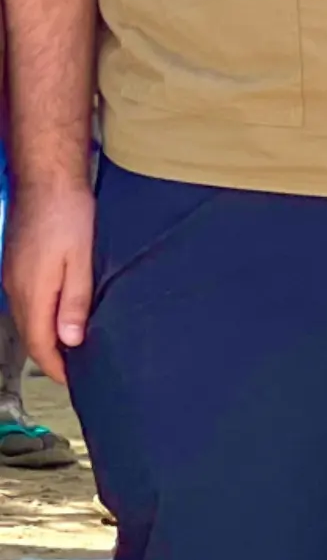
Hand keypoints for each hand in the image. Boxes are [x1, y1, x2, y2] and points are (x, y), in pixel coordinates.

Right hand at [2, 177, 95, 386]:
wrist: (45, 178)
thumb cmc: (68, 214)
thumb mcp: (80, 259)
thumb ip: (75, 301)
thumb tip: (71, 341)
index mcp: (31, 292)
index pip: (39, 343)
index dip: (56, 365)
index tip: (75, 381)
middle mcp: (15, 288)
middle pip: (30, 334)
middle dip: (52, 355)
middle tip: (78, 369)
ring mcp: (12, 275)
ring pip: (28, 317)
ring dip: (47, 335)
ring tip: (73, 347)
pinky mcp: (17, 263)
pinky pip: (27, 300)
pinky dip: (43, 314)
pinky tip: (60, 313)